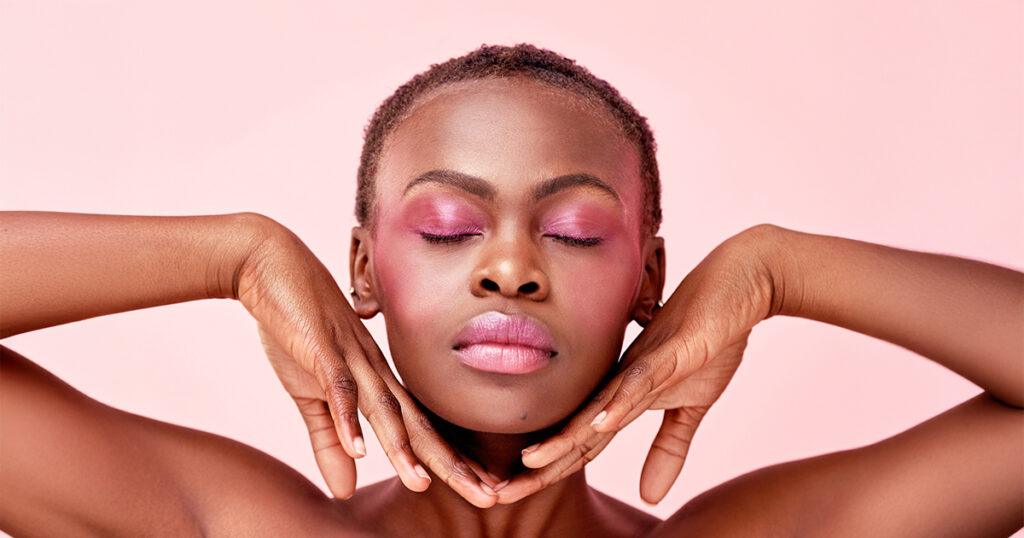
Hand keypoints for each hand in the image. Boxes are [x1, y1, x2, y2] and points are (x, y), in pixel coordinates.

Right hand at [235, 216, 496, 506]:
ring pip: (384, 409)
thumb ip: (329, 440)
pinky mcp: (322, 350)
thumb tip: (345, 489)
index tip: (486, 490)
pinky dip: (348, 418)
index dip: (452, 462)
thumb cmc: (297, 327)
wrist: (271, 266)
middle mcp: (375, 372)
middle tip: (489, 496)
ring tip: (423, 483)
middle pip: (418, 425)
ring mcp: (351, 358)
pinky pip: (339, 387)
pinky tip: (359, 449)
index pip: (422, 430)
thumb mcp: (310, 394)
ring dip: (403, 448)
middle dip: (452, 465)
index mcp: (377, 382)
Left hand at [495, 224, 781, 503]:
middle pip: (574, 432)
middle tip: (497, 495)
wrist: (737, 287)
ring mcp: (642, 366)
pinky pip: (640, 380)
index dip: (547, 471)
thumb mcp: (690, 407)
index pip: (578, 443)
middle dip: (537, 466)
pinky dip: (620, 404)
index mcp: (620, 395)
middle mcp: (620, 382)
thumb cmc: (709, 340)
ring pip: (596, 408)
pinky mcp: (669, 353)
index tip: (511, 495)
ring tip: (531, 464)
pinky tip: (600, 423)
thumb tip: (649, 497)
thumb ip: (667, 449)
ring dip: (565, 438)